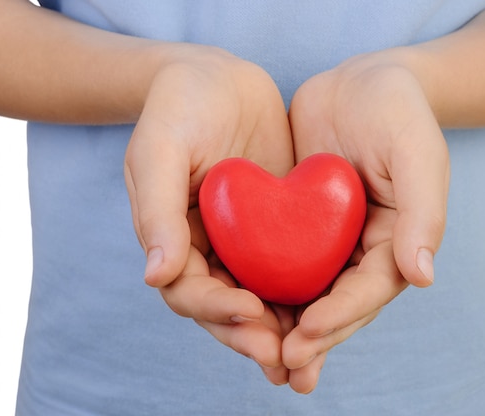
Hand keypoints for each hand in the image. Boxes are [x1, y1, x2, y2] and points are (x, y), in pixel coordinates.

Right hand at [123, 44, 293, 380]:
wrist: (217, 77)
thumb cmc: (179, 108)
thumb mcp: (160, 150)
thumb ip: (156, 211)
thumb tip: (155, 277)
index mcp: (172, 238)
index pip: (189, 290)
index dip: (216, 309)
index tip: (251, 312)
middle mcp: (206, 249)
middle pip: (226, 308)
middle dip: (253, 336)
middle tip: (286, 361)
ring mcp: (241, 241)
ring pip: (260, 298)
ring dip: (281, 331)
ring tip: (309, 359)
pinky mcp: (273, 227)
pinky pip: (288, 268)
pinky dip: (304, 295)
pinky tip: (328, 313)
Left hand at [284, 53, 449, 392]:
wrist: (361, 81)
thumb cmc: (397, 112)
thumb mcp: (417, 153)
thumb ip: (424, 213)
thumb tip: (423, 277)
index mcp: (396, 240)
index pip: (370, 289)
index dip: (341, 314)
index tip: (307, 332)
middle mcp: (363, 249)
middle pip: (339, 303)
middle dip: (314, 337)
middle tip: (283, 364)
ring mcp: (331, 240)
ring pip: (309, 293)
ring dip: (288, 328)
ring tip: (266, 360)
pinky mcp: (301, 225)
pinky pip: (283, 262)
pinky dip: (268, 289)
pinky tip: (244, 310)